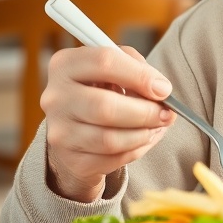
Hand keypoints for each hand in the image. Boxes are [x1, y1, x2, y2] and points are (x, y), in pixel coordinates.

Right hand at [41, 45, 176, 202]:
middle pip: (105, 106)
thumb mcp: (116, 67)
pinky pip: (112, 159)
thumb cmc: (102, 90)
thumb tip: (161, 90)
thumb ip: (138, 68)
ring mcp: (59, 132)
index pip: (104, 62)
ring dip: (144, 134)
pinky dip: (137, 150)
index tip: (164, 88)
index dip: (140, 75)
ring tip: (158, 126)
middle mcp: (55, 98)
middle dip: (145, 112)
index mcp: (64, 65)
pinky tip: (144, 139)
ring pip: (110, 139)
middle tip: (167, 113)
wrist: (77, 129)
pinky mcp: (70, 159)